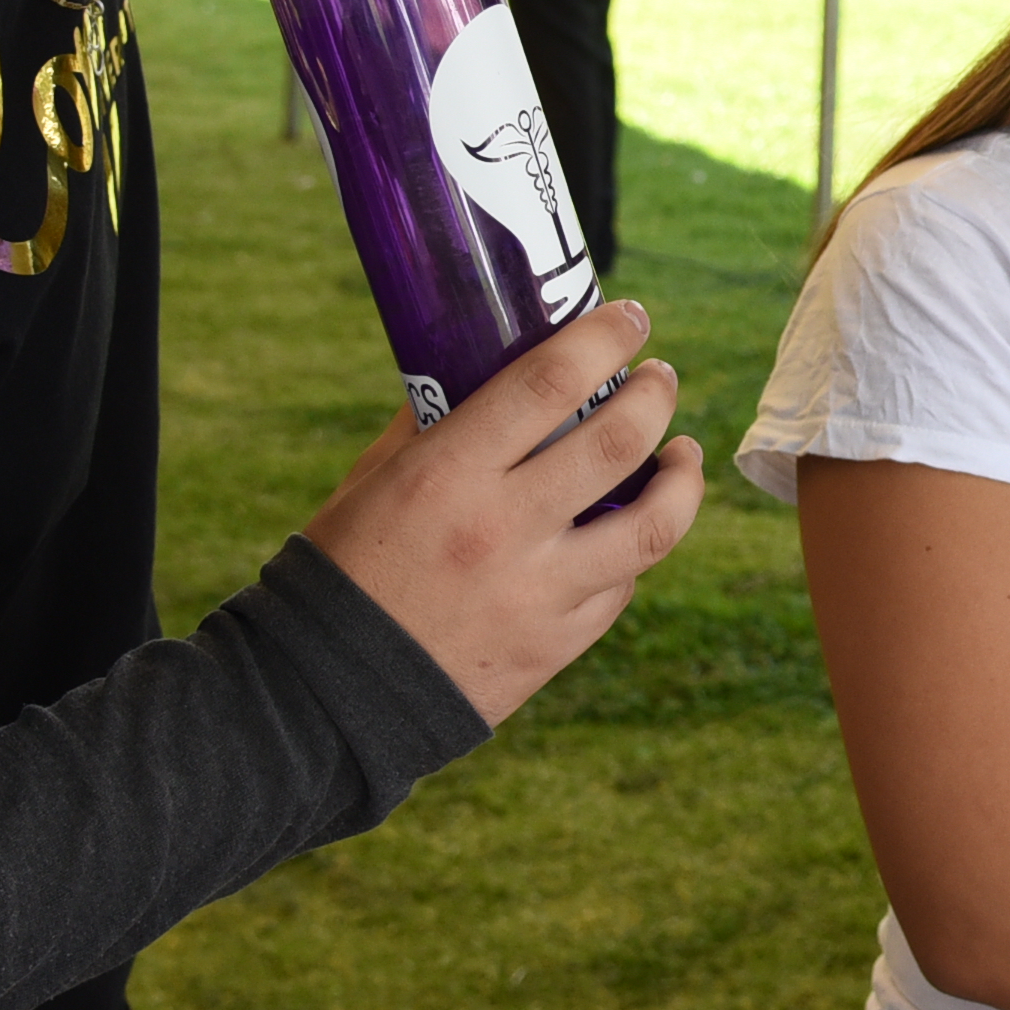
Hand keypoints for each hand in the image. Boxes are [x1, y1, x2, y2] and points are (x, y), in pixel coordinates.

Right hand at [300, 300, 702, 722]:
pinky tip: (631, 528)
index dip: (603, 339)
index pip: (549, 383)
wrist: (327, 692)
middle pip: (619, 442)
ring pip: (653, 526)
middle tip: (658, 378)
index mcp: (448, 474)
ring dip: (682, 479)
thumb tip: (487, 370)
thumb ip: (434, 424)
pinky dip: (633, 550)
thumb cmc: (344, 569)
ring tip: (681, 453)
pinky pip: (620, 587)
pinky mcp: (555, 645)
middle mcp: (502, 529)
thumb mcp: (374, 479)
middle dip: (654, 396)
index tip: (630, 318)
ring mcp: (537, 594)